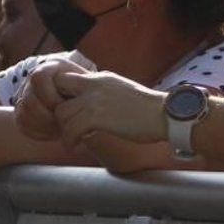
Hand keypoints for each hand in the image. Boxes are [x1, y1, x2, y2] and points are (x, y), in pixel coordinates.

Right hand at [13, 58, 89, 141]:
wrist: (82, 101)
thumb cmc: (90, 92)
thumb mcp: (92, 84)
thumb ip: (86, 83)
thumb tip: (90, 86)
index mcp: (49, 68)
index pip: (39, 78)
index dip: (51, 96)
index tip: (66, 106)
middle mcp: (32, 79)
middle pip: (28, 101)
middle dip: (48, 117)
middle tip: (64, 124)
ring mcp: (24, 95)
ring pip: (23, 114)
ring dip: (44, 126)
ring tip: (62, 129)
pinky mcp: (22, 112)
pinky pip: (23, 125)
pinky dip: (39, 132)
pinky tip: (55, 133)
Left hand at [50, 71, 167, 147]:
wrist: (167, 115)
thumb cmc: (148, 109)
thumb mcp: (120, 91)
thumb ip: (103, 93)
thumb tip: (90, 103)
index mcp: (100, 78)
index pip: (66, 78)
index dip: (60, 95)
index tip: (66, 110)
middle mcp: (94, 85)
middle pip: (57, 93)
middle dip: (57, 111)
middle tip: (64, 125)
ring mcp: (95, 100)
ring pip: (61, 113)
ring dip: (63, 128)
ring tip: (70, 139)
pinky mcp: (98, 116)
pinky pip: (71, 128)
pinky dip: (68, 139)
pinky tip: (73, 145)